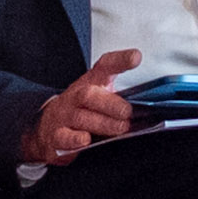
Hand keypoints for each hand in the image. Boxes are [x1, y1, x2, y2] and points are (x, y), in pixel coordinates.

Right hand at [26, 51, 144, 165]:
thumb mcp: (99, 97)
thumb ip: (121, 97)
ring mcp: (64, 116)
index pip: (104, 66)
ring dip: (102, 123)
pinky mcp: (56, 136)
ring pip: (80, 117)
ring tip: (120, 128)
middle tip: (127, 113)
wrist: (48, 126)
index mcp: (90, 83)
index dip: (120, 60)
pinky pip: (64, 137)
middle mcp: (75, 97)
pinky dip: (76, 139)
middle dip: (110, 103)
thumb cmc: (81, 110)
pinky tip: (86, 140)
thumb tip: (149, 105)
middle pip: (89, 94)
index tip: (135, 57)